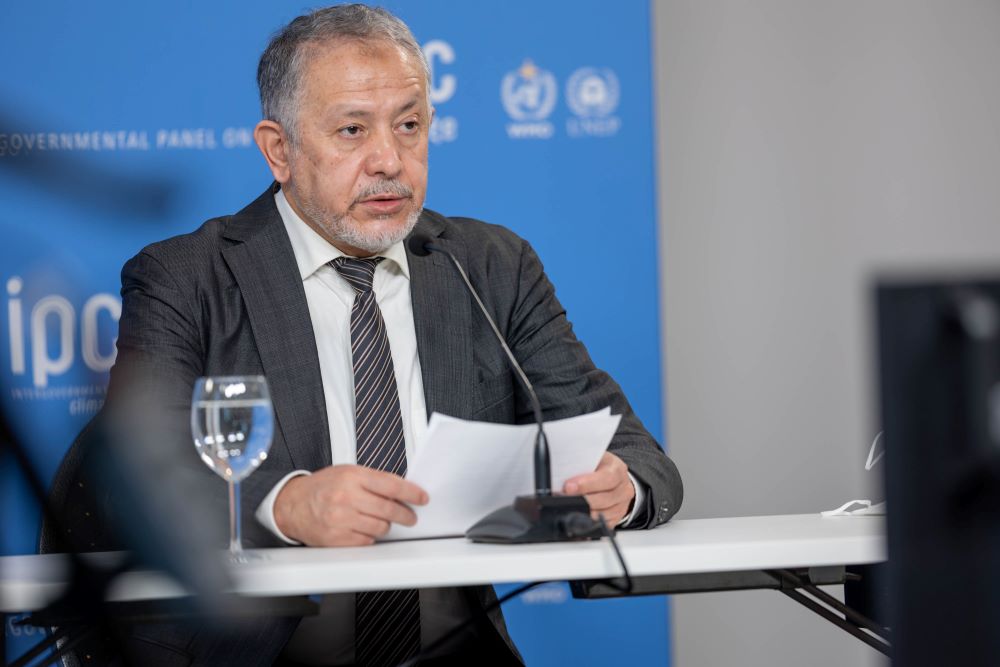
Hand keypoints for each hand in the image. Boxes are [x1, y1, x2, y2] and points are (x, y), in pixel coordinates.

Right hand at [273, 465, 428, 545]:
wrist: (291, 505)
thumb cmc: (321, 487)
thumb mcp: (347, 472)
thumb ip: (373, 480)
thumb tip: (402, 491)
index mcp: (352, 477)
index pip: (392, 486)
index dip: (412, 493)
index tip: (422, 498)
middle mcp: (347, 497)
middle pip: (389, 510)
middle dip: (406, 515)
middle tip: (410, 517)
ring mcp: (341, 519)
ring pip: (380, 528)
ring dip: (387, 526)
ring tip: (383, 521)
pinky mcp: (336, 539)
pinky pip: (366, 541)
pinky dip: (370, 537)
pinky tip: (365, 529)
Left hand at [563, 452, 634, 525]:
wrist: (614, 477)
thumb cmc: (599, 466)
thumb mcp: (592, 458)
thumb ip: (580, 465)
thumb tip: (559, 474)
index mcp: (617, 469)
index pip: (606, 478)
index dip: (587, 484)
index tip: (568, 487)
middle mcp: (623, 488)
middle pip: (604, 499)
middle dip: (581, 500)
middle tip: (563, 498)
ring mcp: (621, 505)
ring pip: (602, 515)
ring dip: (583, 512)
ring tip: (567, 507)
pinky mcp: (617, 518)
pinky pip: (602, 525)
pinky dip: (588, 522)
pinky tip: (577, 516)